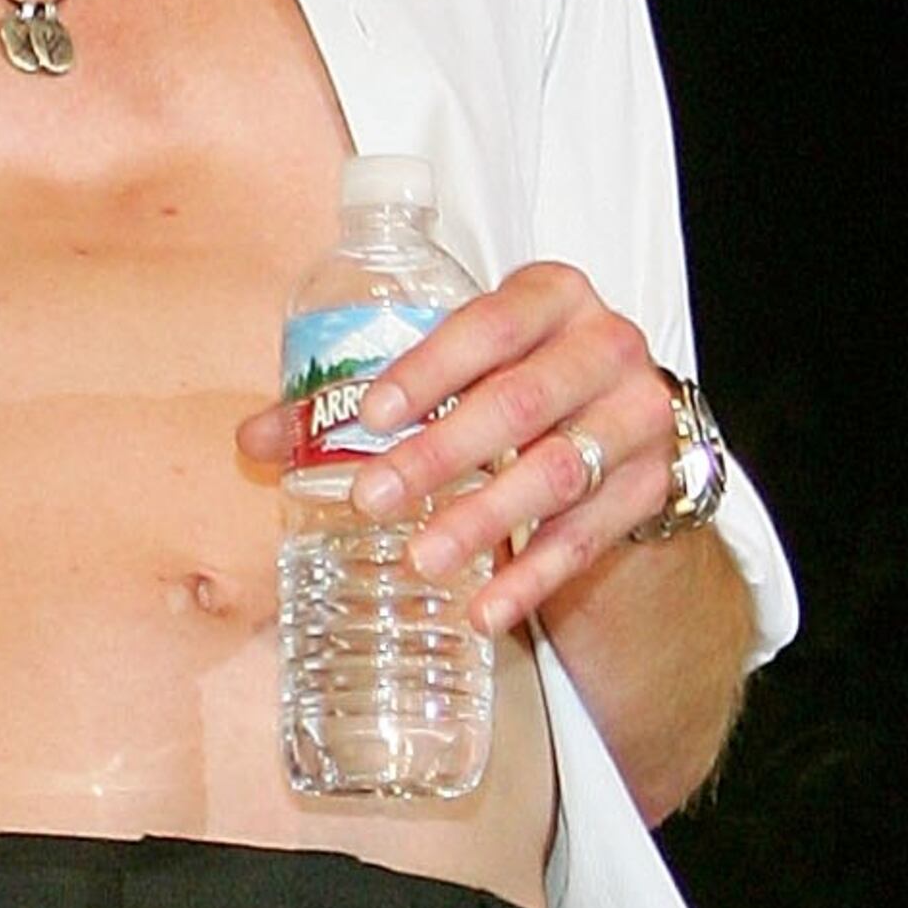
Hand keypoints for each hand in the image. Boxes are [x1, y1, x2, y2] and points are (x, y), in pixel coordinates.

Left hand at [236, 259, 679, 635]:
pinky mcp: (654, 486)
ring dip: (486, 520)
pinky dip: (532, 578)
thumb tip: (253, 440)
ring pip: (559, 472)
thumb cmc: (517, 392)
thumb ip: (361, 401)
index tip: (369, 416)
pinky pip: (588, 538)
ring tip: (422, 561)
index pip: (489, 324)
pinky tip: (483, 610)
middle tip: (373, 499)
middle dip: (442, 454)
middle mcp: (606, 346)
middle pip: (522, 402)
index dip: (429, 369)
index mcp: (551, 297)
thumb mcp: (458, 375)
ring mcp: (638, 416)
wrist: (625, 435)